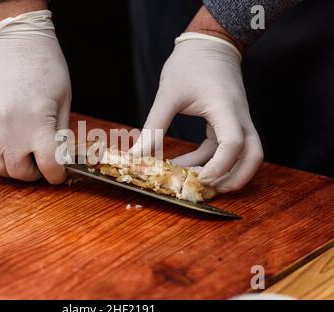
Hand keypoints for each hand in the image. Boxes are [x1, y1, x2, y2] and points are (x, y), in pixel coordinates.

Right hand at [0, 10, 70, 182]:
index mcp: (39, 121)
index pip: (50, 165)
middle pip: (20, 171)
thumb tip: (60, 155)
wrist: (15, 38)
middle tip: (42, 164)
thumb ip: (61, 131)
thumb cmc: (45, 62)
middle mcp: (13, 127)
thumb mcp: (64, 97)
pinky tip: (2, 153)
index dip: (58, 175)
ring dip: (11, 170)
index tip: (60, 173)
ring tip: (23, 160)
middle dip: (35, 174)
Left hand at [133, 32, 262, 192]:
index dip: (220, 166)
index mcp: (226, 108)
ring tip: (187, 178)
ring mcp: (237, 120)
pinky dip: (209, 159)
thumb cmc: (189, 64)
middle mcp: (238, 117)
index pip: (235, 143)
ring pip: (242, 155)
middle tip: (205, 189)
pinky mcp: (229, 121)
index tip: (199, 179)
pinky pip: (225, 147)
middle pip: (253, 156)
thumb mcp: (168, 96)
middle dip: (235, 178)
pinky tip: (184, 164)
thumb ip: (154, 128)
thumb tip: (136, 156)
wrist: (208, 44)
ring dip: (220, 171)